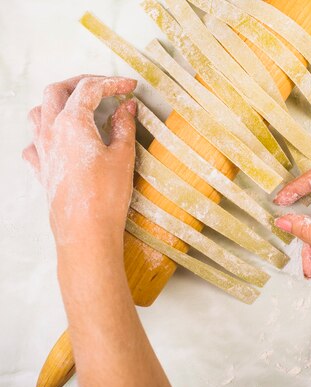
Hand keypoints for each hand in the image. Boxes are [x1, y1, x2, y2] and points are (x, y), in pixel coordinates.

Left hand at [23, 75, 136, 245]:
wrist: (85, 231)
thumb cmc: (105, 195)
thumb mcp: (123, 156)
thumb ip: (124, 126)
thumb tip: (126, 107)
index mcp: (72, 123)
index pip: (90, 89)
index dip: (112, 83)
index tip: (129, 86)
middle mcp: (51, 132)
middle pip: (57, 91)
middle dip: (80, 83)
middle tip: (103, 87)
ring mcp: (42, 151)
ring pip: (38, 112)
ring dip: (57, 102)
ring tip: (77, 106)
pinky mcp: (41, 170)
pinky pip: (33, 144)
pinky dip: (45, 134)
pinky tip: (58, 140)